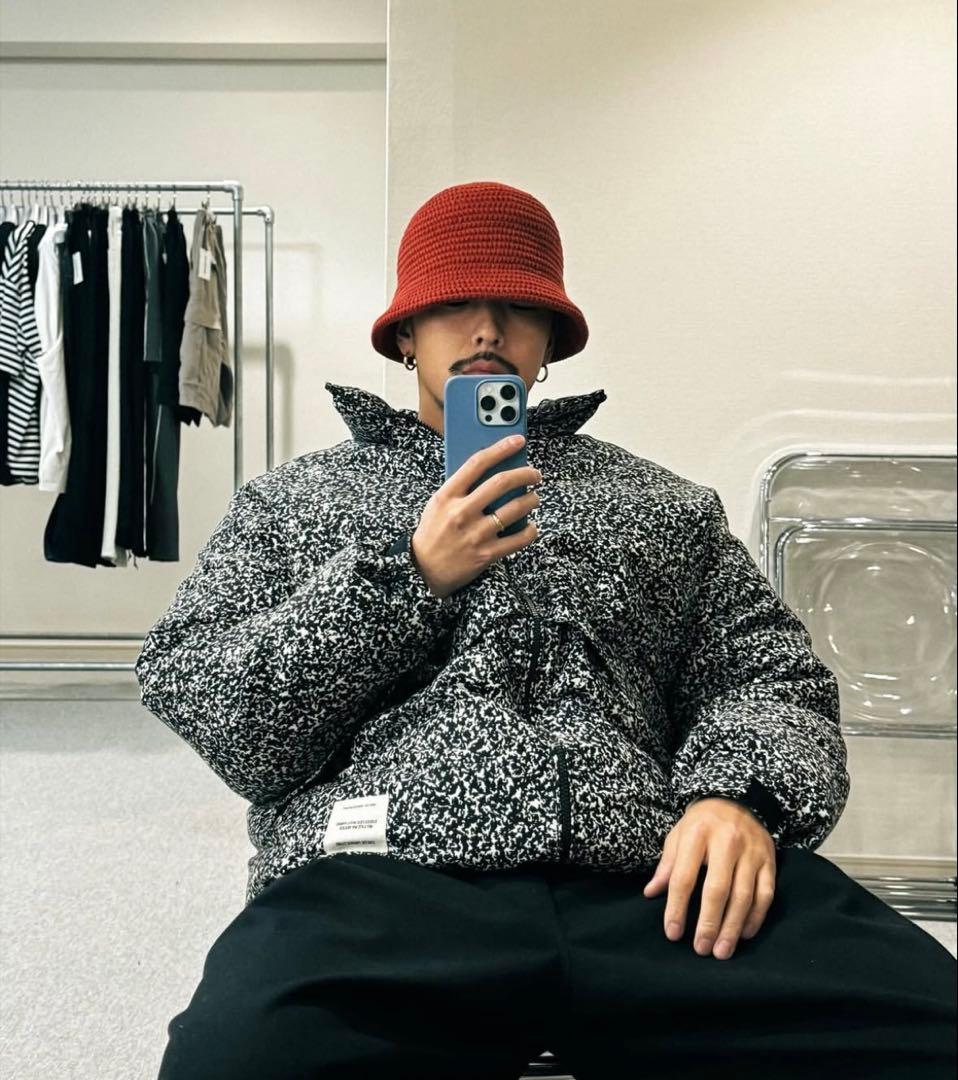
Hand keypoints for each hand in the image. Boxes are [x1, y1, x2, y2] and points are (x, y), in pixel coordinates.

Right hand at [411, 434, 541, 598]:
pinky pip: (518, 539)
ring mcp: (475, 534)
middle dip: (525, 474)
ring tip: (534, 498)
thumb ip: (459, 488)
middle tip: (535, 474)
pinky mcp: (486, 554)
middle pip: (501, 483)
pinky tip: (531, 526)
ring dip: (531, 500)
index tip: (517, 440)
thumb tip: (491, 470)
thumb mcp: (437, 504)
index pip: (477, 463)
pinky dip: (530, 531)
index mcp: (447, 496)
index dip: (501, 448)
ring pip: (514, 509)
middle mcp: (461, 512)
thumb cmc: (432, 533)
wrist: (422, 571)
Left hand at [642, 796, 775, 959]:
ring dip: (732, 927)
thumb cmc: (701, 823)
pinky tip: (744, 934)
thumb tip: (650, 893)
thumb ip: (667, 864)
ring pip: (744, 896)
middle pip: (718, 889)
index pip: (684, 876)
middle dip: (709, 923)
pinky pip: (765, 894)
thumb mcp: (678, 835)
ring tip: (721, 951)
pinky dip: (755, 917)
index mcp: (697, 834)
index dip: (676, 907)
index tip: (672, 933)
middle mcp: (727, 841)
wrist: (738, 798)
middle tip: (701, 949)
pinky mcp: (769, 860)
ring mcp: (751, 851)